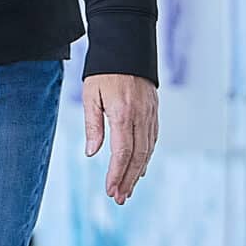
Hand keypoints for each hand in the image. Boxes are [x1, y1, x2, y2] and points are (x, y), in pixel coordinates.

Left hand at [82, 73, 157, 205]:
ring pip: (148, 150)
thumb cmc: (104, 71)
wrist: (128, 47)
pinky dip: (146, 157)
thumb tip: (91, 153)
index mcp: (124, 114)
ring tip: (128, 190)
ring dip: (137, 172)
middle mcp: (141, 116)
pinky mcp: (154, 112)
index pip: (122, 152)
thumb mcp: (91, 95)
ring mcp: (151, 114)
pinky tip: (139, 169)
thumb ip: (93, 125)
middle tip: (119, 199)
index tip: (110, 190)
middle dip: (128, 180)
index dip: (117, 174)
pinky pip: (152, 139)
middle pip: (137, 156)